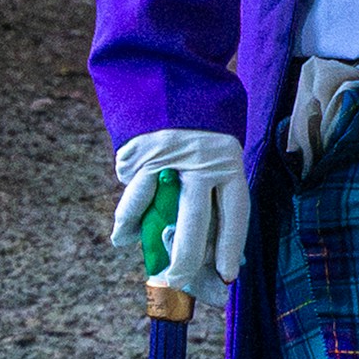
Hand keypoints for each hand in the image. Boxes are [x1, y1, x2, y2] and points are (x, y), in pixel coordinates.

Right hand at [109, 126, 251, 300]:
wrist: (172, 79)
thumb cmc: (201, 132)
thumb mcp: (219, 157)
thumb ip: (216, 197)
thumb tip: (217, 254)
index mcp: (229, 163)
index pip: (234, 212)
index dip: (230, 247)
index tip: (226, 277)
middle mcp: (201, 160)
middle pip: (195, 218)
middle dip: (186, 257)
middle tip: (176, 279)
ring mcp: (168, 157)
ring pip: (155, 209)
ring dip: (144, 238)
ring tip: (137, 256)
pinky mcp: (140, 154)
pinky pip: (135, 194)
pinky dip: (128, 218)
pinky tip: (124, 235)